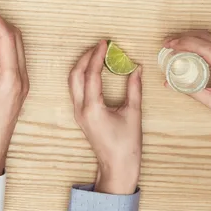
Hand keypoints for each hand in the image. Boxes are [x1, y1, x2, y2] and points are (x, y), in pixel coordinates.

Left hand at [68, 40, 142, 194]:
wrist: (117, 167)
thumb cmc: (127, 145)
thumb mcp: (134, 114)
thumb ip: (134, 89)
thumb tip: (137, 68)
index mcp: (93, 109)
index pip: (91, 75)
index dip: (97, 56)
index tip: (105, 44)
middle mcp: (81, 109)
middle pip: (75, 75)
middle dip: (86, 57)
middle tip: (99, 46)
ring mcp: (78, 113)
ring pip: (73, 82)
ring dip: (82, 65)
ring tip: (97, 54)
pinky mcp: (81, 115)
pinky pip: (77, 90)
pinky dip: (83, 76)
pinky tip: (95, 70)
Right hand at [165, 31, 210, 132]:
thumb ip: (192, 91)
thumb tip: (170, 83)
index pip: (205, 48)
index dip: (185, 43)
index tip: (169, 45)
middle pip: (207, 37)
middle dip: (185, 37)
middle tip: (168, 43)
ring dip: (193, 36)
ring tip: (176, 43)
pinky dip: (202, 40)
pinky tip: (191, 46)